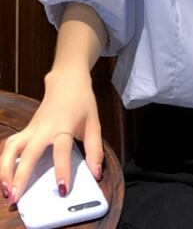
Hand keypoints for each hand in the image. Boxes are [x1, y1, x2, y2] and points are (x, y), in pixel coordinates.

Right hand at [0, 70, 103, 204]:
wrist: (68, 81)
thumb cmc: (82, 103)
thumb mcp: (94, 124)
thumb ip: (95, 149)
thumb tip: (96, 173)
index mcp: (64, 126)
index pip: (62, 150)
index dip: (63, 170)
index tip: (63, 190)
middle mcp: (44, 128)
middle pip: (29, 152)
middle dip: (21, 175)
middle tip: (16, 198)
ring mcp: (32, 128)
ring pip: (11, 148)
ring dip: (5, 169)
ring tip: (7, 191)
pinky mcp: (26, 129)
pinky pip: (10, 145)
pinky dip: (4, 160)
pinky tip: (5, 175)